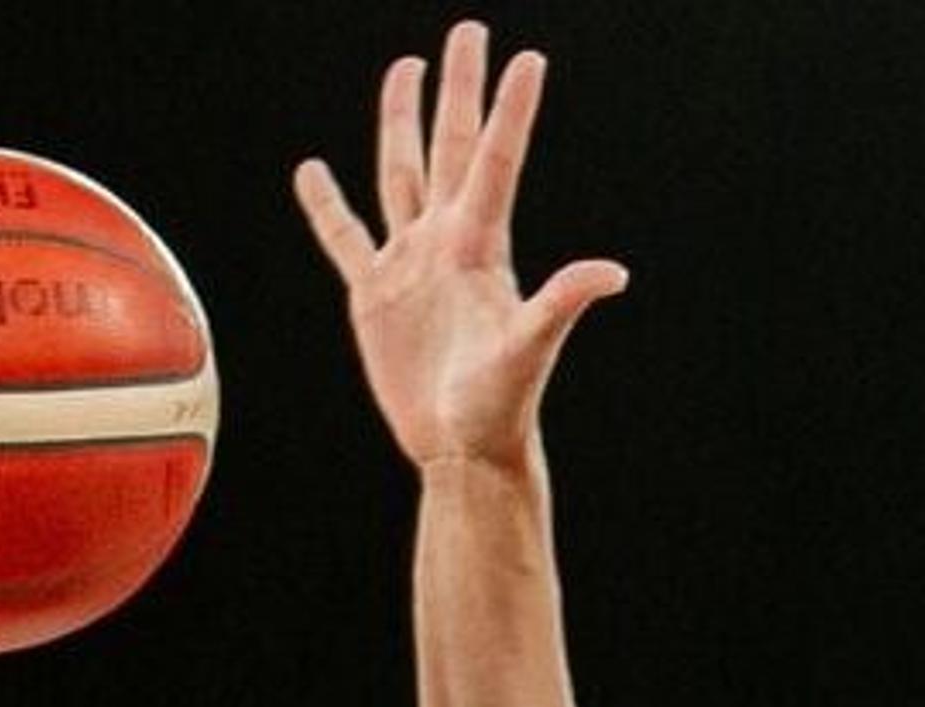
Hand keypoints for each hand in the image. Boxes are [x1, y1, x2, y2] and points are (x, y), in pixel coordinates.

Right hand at [294, 22, 629, 470]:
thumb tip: (612, 273)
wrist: (462, 447)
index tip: (526, 57)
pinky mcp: (374, 294)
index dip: (510, 110)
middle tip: (468, 31)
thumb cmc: (501, 406)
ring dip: (401, 121)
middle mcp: (447, 242)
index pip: (494, 162)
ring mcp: (409, 264)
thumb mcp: (530, 352)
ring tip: (406, 68)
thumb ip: (560, 305)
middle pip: (448, 148)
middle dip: (459, 89)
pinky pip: (345, 237)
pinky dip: (326, 205)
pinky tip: (313, 170)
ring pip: (400, 175)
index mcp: (481, 247)